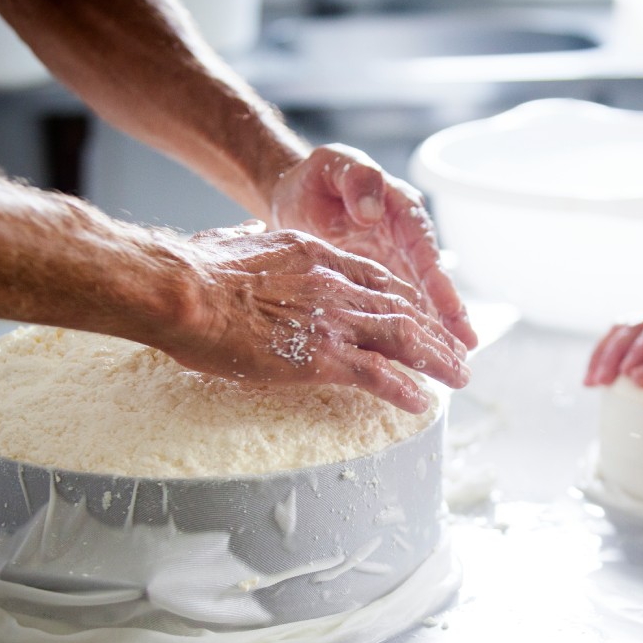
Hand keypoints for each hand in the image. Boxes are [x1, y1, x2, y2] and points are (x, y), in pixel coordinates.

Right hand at [162, 225, 469, 412]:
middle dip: (436, 331)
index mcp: (316, 256)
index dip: (408, 297)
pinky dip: (403, 389)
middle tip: (457, 351)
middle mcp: (335, 285)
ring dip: (437, 360)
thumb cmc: (196, 270)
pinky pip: (377, 375)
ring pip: (404, 339)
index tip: (424, 310)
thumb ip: (251, 246)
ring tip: (458, 377)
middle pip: (403, 308)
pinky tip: (422, 401)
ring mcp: (333, 321)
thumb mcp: (234, 244)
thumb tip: (240, 241)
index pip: (377, 277)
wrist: (184, 288)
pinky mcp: (322, 357)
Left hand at [269, 144, 476, 348]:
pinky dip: (406, 330)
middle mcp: (404, 241)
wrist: (296, 192)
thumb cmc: (320, 176)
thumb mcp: (337, 165)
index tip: (451, 311)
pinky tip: (413, 357)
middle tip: (465, 348)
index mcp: (402, 213)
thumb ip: (357, 180)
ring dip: (433, 330)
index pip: (425, 253)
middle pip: (431, 283)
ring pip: (417, 301)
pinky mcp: (376, 280)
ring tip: (452, 361)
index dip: (439, 285)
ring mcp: (392, 262)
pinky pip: (394, 308)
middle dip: (448, 316)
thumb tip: (369, 211)